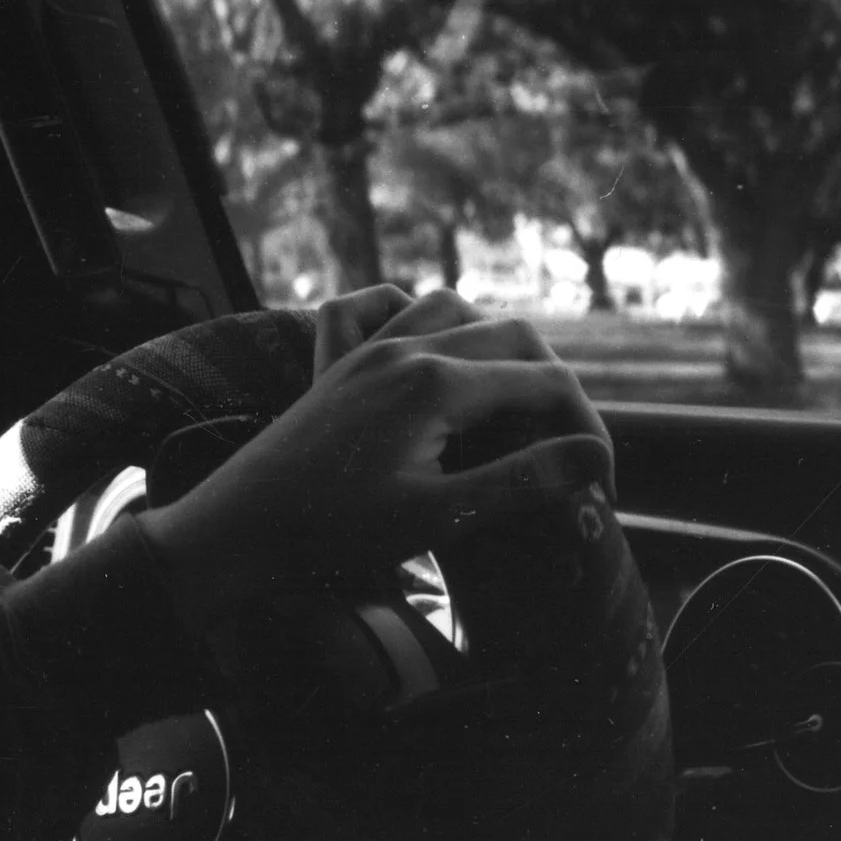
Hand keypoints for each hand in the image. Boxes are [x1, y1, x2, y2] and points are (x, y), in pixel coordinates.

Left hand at [137, 288, 611, 629]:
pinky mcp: (338, 364)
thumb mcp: (438, 517)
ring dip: (495, 343)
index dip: (587, 430)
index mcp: (436, 382)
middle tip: (570, 447)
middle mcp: (404, 347)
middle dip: (554, 385)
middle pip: (510, 334)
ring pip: (452, 308)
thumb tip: (593, 458)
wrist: (238, 530)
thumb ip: (520, 482)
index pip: (544, 383)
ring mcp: (367, 350)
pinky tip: (427, 352)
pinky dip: (412, 314)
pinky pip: (379, 307)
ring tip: (519, 405)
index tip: (602, 487)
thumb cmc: (335, 533)